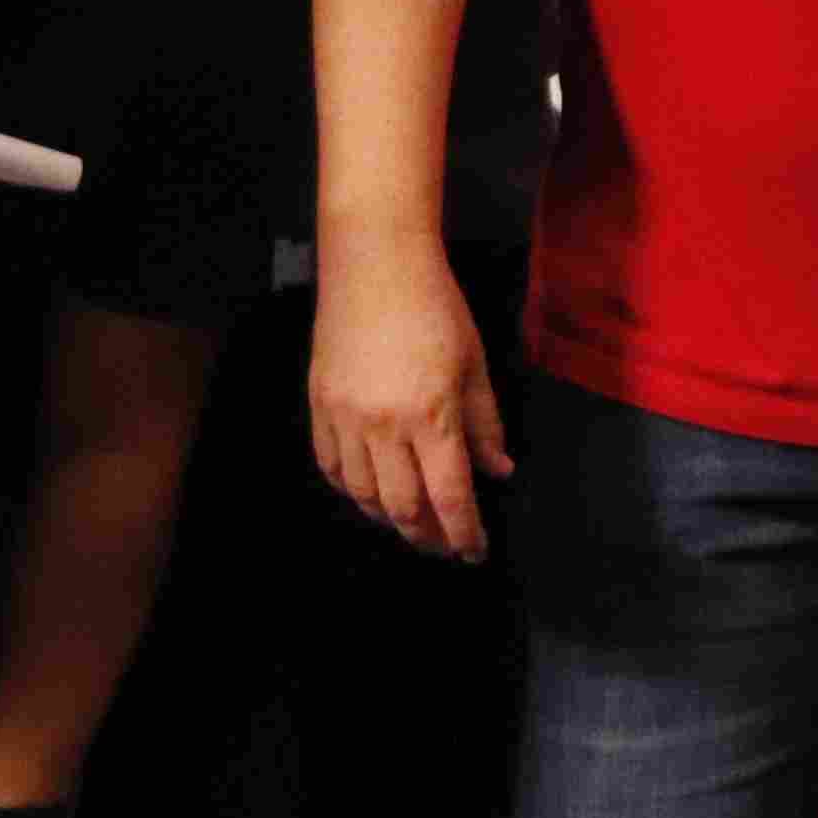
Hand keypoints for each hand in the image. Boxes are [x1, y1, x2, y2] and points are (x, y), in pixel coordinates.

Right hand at [308, 226, 510, 562]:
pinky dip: (352, 490)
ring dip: (389, 518)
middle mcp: (383, 425)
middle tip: (445, 545)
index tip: (475, 553)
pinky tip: (370, 492)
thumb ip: (486, 425)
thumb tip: (499, 471)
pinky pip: (331, 467)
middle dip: (427, 537)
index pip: (451, 497)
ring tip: (412, 522)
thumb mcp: (475, 365)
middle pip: (403, 508)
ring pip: (362, 495)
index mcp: (431, 416)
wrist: (374, 264)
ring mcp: (344, 417)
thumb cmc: (435, 307)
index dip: (465, 534)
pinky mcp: (319, 405)